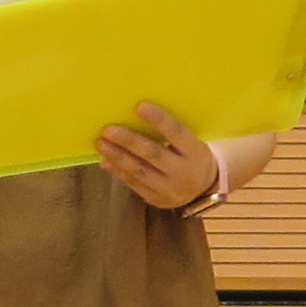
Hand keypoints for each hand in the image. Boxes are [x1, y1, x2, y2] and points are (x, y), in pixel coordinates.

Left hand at [97, 101, 224, 210]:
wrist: (204, 192)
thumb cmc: (192, 157)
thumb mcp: (193, 145)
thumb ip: (173, 133)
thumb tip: (138, 112)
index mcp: (197, 153)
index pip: (177, 133)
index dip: (159, 119)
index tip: (140, 106)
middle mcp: (184, 172)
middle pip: (153, 153)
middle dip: (129, 141)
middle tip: (109, 129)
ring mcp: (170, 189)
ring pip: (140, 171)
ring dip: (118, 156)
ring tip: (101, 144)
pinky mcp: (156, 199)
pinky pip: (134, 184)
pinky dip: (118, 172)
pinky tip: (105, 161)